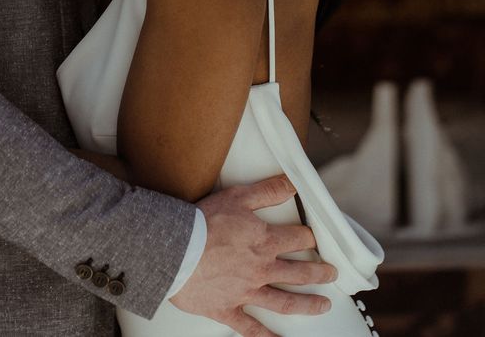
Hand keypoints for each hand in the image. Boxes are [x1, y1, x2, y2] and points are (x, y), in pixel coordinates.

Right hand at [169, 175, 335, 336]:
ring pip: (284, 302)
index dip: (309, 236)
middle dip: (319, 272)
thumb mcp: (236, 197)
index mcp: (263, 242)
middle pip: (299, 272)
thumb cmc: (201, 223)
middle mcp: (261, 269)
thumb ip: (266, 192)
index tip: (314, 238)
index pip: (297, 238)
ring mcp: (246, 292)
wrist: (176, 250)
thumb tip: (290, 184)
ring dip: (307, 304)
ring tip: (323, 306)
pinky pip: (251, 328)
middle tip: (332, 274)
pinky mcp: (228, 309)